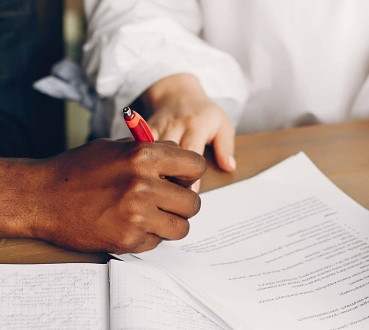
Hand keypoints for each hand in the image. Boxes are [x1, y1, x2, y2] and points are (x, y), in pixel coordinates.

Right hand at [0, 138, 205, 252]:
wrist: (41, 198)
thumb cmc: (76, 171)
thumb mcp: (113, 149)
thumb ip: (149, 154)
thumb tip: (180, 163)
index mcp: (143, 156)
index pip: (195, 167)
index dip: (189, 175)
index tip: (179, 180)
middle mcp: (144, 186)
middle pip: (192, 203)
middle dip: (182, 204)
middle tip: (167, 204)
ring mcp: (137, 217)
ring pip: (181, 228)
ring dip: (170, 224)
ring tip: (151, 218)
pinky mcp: (128, 241)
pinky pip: (156, 243)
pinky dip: (147, 238)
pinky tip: (128, 227)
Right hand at [141, 73, 236, 189]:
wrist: (177, 93)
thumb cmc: (203, 114)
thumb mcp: (222, 125)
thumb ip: (226, 146)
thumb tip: (229, 167)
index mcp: (196, 125)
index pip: (191, 152)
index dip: (190, 175)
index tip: (190, 192)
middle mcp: (175, 125)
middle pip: (169, 156)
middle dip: (171, 177)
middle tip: (174, 197)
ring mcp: (157, 128)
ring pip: (152, 154)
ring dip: (154, 174)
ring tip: (157, 191)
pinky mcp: (143, 131)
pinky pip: (139, 150)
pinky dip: (141, 164)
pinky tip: (143, 178)